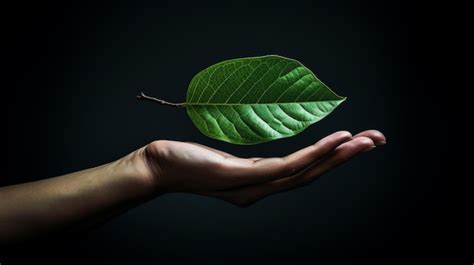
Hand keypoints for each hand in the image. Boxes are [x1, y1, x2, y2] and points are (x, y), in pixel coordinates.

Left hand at [140, 130, 385, 205]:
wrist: (157, 168)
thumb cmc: (189, 160)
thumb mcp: (228, 161)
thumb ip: (252, 163)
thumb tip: (269, 159)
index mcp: (259, 185)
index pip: (303, 173)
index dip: (333, 161)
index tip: (357, 144)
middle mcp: (261, 190)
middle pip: (312, 175)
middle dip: (347, 159)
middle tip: (377, 140)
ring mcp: (252, 186)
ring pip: (305, 172)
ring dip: (338, 156)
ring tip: (365, 141)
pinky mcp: (241, 176)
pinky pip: (285, 166)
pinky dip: (314, 155)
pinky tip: (334, 142)